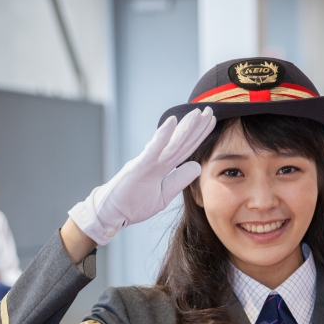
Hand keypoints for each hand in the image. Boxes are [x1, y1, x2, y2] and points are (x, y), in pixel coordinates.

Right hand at [68, 107, 215, 245]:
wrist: (111, 213)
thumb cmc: (133, 204)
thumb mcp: (163, 195)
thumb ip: (178, 180)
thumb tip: (196, 166)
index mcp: (163, 167)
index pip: (185, 149)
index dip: (199, 136)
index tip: (211, 121)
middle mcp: (157, 161)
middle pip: (181, 142)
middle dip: (196, 127)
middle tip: (210, 110)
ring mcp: (147, 162)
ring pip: (170, 144)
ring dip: (185, 129)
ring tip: (197, 114)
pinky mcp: (138, 168)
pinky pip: (152, 151)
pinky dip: (162, 136)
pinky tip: (171, 122)